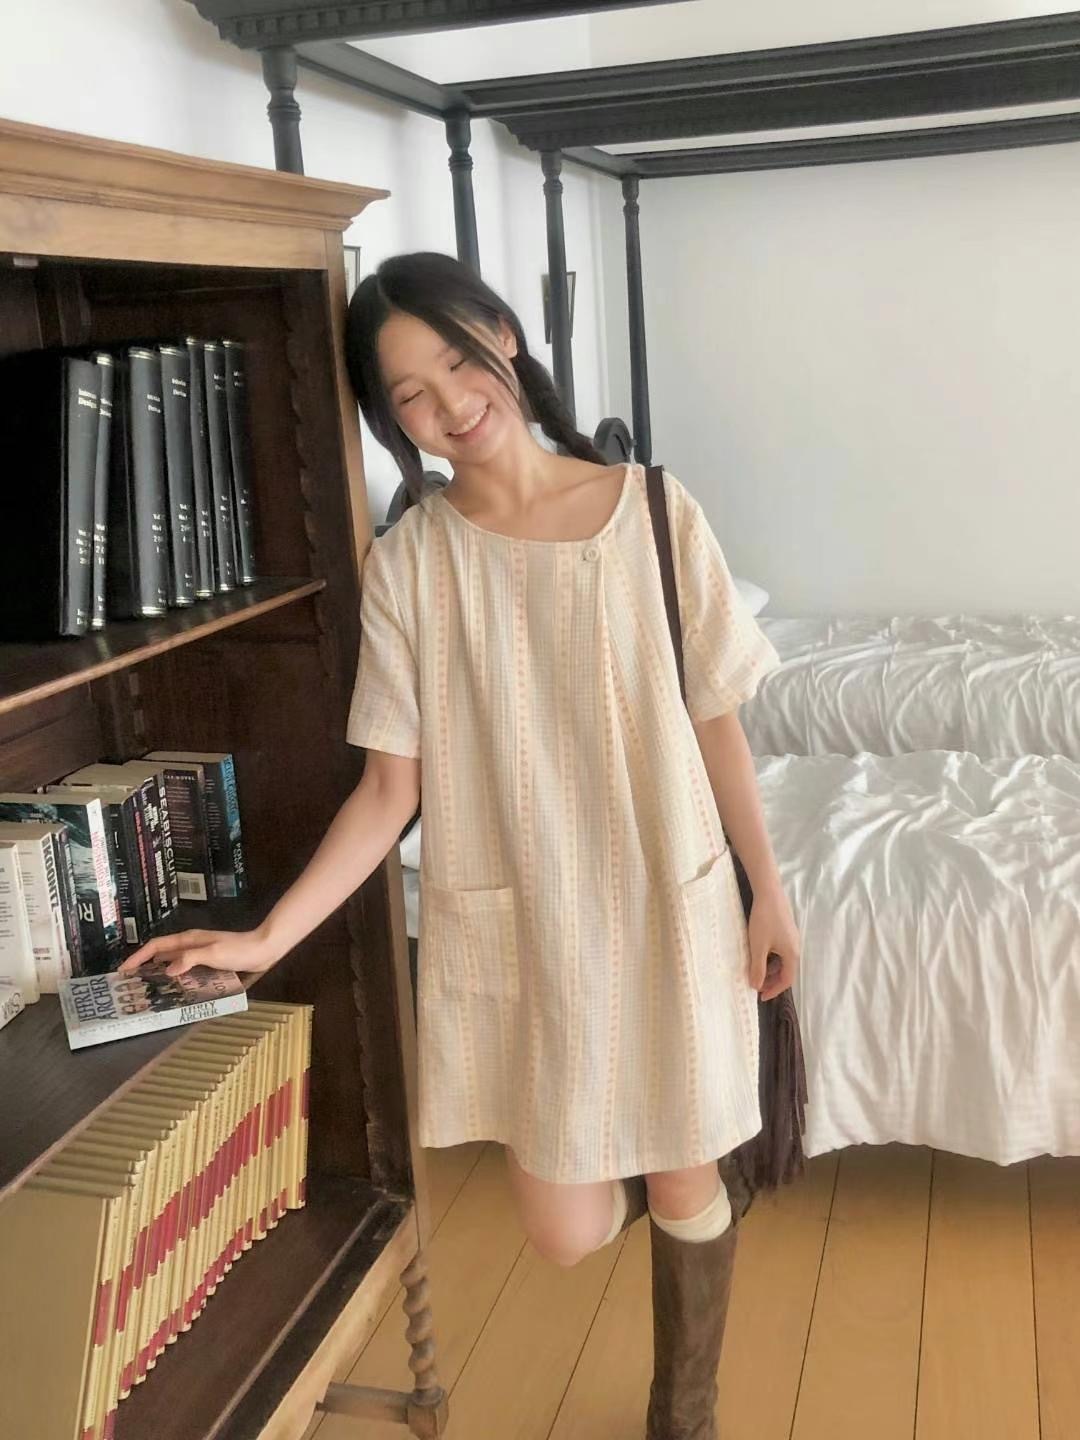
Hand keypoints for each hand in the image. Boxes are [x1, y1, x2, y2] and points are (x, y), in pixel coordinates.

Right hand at [117, 926, 279, 978]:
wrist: (263, 949)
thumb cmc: (238, 950)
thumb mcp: (213, 953)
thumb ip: (190, 959)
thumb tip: (166, 970)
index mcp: (188, 940)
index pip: (156, 946)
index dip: (138, 957)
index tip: (124, 970)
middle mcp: (191, 946)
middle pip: (162, 955)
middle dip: (145, 966)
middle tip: (132, 984)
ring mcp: (200, 954)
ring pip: (173, 964)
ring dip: (160, 974)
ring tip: (149, 991)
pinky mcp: (209, 964)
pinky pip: (187, 971)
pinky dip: (177, 980)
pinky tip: (176, 992)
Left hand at [746, 884, 799, 1001]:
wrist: (770, 893)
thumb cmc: (764, 920)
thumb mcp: (758, 946)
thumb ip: (757, 968)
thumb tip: (756, 986)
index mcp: (792, 954)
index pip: (787, 980)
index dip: (774, 990)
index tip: (760, 996)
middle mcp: (796, 948)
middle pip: (786, 971)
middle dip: (771, 981)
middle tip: (756, 985)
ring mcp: (792, 939)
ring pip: (782, 961)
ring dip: (770, 969)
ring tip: (754, 970)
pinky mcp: (787, 931)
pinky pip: (781, 951)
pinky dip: (771, 958)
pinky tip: (759, 954)